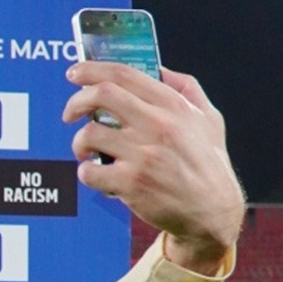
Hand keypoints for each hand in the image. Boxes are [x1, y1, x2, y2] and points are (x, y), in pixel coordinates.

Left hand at [62, 62, 244, 273]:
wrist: (212, 212)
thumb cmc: (208, 164)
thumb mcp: (209, 119)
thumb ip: (186, 89)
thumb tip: (159, 68)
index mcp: (173, 106)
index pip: (124, 74)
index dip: (92, 70)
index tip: (74, 73)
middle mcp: (158, 125)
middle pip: (101, 95)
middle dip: (75, 102)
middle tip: (69, 114)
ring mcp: (143, 155)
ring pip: (89, 134)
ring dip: (79, 143)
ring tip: (87, 151)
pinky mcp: (131, 184)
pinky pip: (89, 171)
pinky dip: (86, 172)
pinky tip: (97, 174)